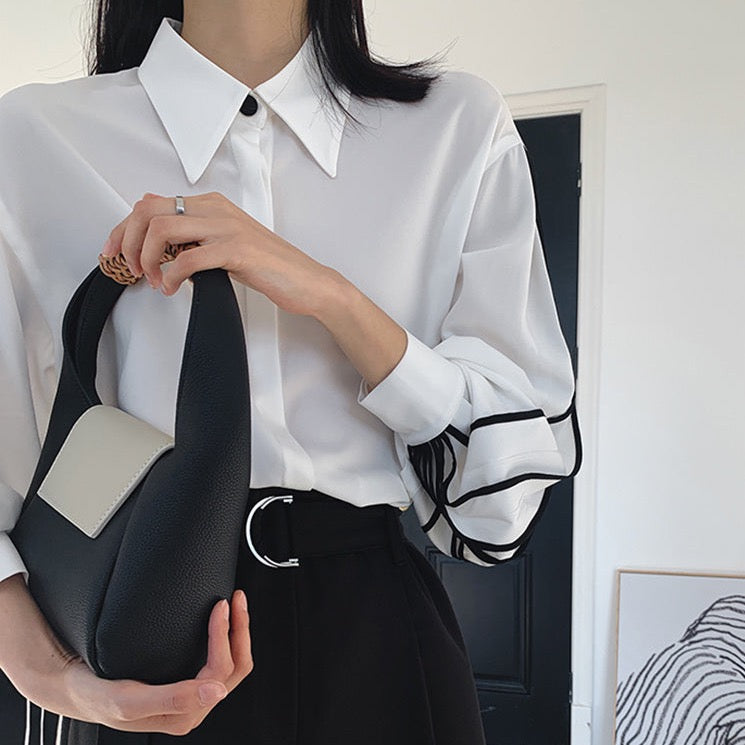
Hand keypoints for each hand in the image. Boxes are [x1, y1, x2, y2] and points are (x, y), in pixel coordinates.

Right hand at [56, 590, 251, 734]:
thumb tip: (217, 692)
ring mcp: (193, 694)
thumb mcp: (128, 700)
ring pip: (232, 664)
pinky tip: (224, 620)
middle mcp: (193, 706)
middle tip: (236, 598)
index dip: (224, 637)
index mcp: (184, 715)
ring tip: (236, 604)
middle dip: (239, 630)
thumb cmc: (98, 696)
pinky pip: (220, 660)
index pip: (219, 672)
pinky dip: (227, 637)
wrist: (76, 687)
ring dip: (238, 632)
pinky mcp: (188, 681)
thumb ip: (172, 698)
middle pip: (234, 667)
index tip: (220, 606)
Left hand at [101, 191, 345, 317]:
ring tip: (152, 280)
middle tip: (129, 268)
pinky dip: (170, 276)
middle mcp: (216, 209)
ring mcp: (227, 228)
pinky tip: (171, 289)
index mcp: (211, 204)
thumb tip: (155, 232)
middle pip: (149, 211)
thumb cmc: (269, 267)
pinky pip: (188, 257)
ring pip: (163, 229)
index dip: (122, 229)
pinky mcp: (237, 250)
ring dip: (147, 259)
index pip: (150, 204)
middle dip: (127, 241)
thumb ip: (193, 234)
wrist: (309, 282)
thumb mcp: (224, 244)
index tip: (113, 253)